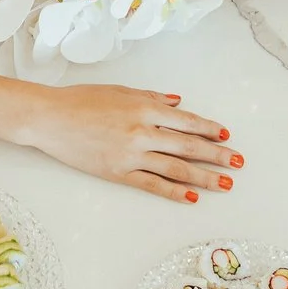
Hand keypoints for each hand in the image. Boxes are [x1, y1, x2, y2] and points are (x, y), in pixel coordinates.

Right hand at [19, 84, 238, 202]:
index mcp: (144, 107)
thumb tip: (178, 102)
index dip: (209, 129)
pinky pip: (152, 184)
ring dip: (204, 177)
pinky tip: (191, 197)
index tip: (226, 136)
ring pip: (176, 168)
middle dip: (217, 155)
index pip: (186, 121)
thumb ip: (151, 97)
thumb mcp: (120, 91)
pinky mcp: (119, 173)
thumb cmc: (81, 100)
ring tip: (224, 184)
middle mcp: (142, 131)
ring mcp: (131, 154)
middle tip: (238, 163)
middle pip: (188, 146)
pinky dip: (173, 192)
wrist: (49, 118)